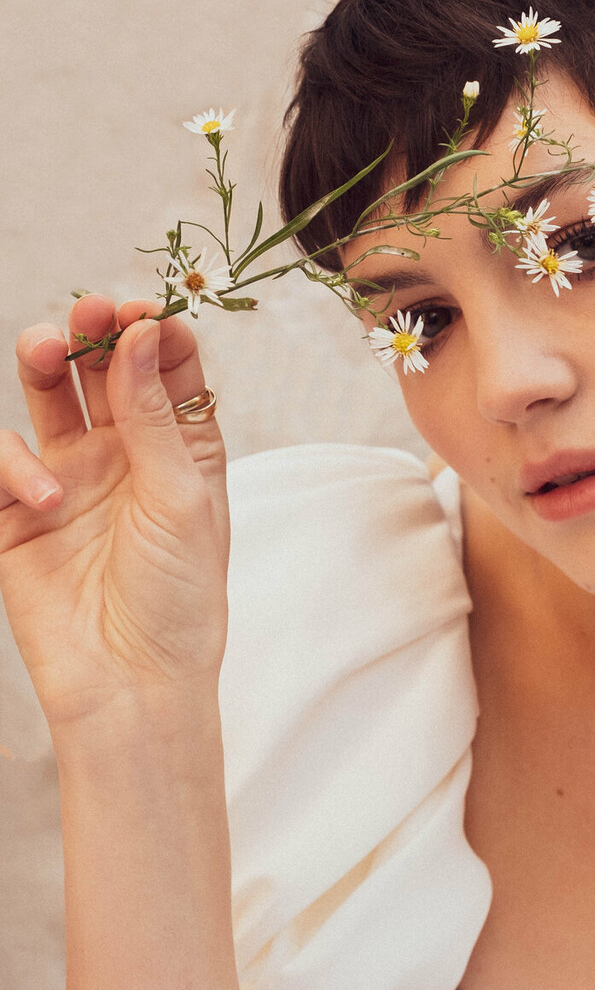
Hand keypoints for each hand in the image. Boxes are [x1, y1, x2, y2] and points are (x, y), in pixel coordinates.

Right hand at [0, 295, 228, 728]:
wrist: (130, 683)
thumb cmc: (178, 601)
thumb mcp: (182, 499)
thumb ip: (154, 415)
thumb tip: (141, 331)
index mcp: (182, 449)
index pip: (167, 367)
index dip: (153, 329)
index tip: (141, 307)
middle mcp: (126, 455)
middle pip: (102, 368)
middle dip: (92, 330)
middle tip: (88, 311)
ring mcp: (69, 479)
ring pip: (47, 396)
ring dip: (43, 361)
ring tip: (45, 351)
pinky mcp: (17, 514)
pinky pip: (1, 458)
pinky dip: (13, 464)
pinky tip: (45, 496)